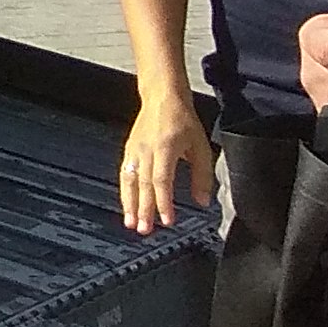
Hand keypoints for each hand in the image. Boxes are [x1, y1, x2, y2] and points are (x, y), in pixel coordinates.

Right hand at [119, 89, 215, 233]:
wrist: (162, 97)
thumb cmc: (182, 120)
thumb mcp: (201, 146)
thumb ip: (202, 176)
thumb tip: (202, 201)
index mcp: (165, 148)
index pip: (161, 180)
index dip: (163, 202)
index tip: (168, 221)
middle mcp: (146, 149)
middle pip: (143, 184)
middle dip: (143, 209)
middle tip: (144, 229)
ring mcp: (135, 149)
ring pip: (129, 180)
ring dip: (129, 203)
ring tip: (131, 223)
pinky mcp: (129, 149)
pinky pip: (125, 173)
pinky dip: (125, 191)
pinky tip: (127, 204)